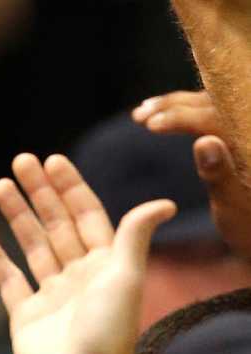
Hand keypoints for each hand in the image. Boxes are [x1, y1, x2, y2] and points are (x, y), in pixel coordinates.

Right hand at [0, 154, 175, 353]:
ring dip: (16, 216)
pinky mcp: (26, 318)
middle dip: (39, 192)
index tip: (52, 160)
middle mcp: (78, 276)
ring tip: (0, 185)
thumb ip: (135, 233)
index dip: (70, 186)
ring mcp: (51, 296)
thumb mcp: (126, 275)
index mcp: (105, 263)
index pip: (86, 214)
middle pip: (56, 224)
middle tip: (20, 161)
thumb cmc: (108, 332)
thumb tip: (165, 202)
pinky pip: (8, 281)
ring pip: (31, 245)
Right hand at [134, 90, 250, 260]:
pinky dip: (187, 111)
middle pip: (212, 102)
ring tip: (144, 113)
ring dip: (176, 105)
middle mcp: (248, 124)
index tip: (152, 124)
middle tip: (141, 115)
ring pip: (210, 103)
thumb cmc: (250, 224)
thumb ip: (220, 172)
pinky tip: (167, 114)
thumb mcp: (234, 203)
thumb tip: (204, 141)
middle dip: (174, 105)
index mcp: (250, 138)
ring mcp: (244, 128)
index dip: (182, 117)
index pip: (215, 117)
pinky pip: (212, 113)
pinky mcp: (239, 134)